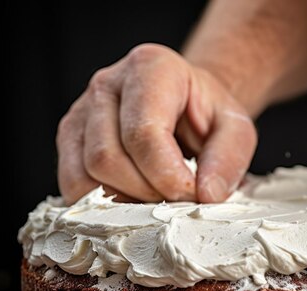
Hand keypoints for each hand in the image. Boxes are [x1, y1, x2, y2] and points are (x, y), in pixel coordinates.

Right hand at [56, 43, 255, 203]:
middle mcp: (107, 85)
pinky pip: (72, 185)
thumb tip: (206, 195)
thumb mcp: (236, 130)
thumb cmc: (207, 115)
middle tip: (176, 200)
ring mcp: (81, 112)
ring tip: (157, 198)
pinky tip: (132, 200)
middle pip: (108, 159)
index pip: (143, 133)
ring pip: (85, 177)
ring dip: (124, 203)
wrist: (186, 104)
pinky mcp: (70, 140)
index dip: (167, 176)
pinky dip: (102, 206)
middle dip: (146, 193)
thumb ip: (228, 160)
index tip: (192, 195)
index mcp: (151, 68)